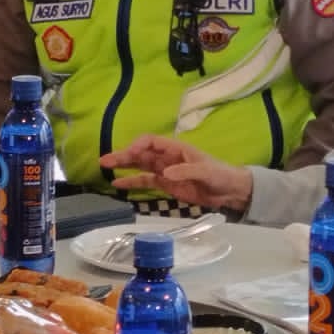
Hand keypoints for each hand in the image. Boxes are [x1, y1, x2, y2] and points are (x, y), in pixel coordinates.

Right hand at [100, 135, 253, 212]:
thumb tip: (165, 174)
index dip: (138, 146)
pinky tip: (118, 184)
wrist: (229, 191)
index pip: (151, 142)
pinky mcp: (166, 185)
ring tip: (105, 168)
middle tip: (104, 160)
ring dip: (123, 166)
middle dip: (123, 155)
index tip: (128, 153)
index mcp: (176, 149)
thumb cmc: (219, 175)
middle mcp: (167, 157)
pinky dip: (132, 182)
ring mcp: (165, 171)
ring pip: (140, 166)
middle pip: (141, 153)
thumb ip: (186, 171)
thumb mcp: (206, 172)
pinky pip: (145, 181)